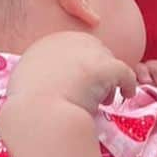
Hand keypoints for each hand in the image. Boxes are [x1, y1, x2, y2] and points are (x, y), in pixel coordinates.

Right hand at [7, 32, 137, 115]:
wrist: (37, 115)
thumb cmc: (29, 108)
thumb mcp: (27, 83)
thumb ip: (41, 76)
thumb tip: (48, 84)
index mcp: (47, 44)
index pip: (72, 48)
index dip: (78, 68)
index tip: (77, 86)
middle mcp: (68, 41)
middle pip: (92, 52)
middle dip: (94, 72)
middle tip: (94, 95)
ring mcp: (88, 52)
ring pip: (107, 62)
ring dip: (108, 80)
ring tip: (106, 102)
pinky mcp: (105, 67)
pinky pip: (125, 73)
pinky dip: (129, 83)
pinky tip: (128, 94)